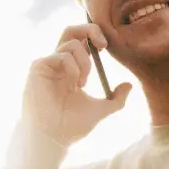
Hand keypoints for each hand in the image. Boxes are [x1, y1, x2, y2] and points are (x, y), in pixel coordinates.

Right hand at [22, 23, 131, 146]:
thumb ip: (116, 99)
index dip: (95, 36)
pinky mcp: (39, 67)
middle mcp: (58, 63)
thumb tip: (129, 85)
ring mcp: (47, 64)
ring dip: (85, 62)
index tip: (107, 48)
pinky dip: (74, 67)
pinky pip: (61, 55)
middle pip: (72, 30)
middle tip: (104, 45)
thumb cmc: (72, 127)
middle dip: (90, 29)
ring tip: (83, 84)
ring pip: (71, 42)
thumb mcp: (101, 110)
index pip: (82, 41)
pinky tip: (74, 85)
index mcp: (71, 70)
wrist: (54, 138)